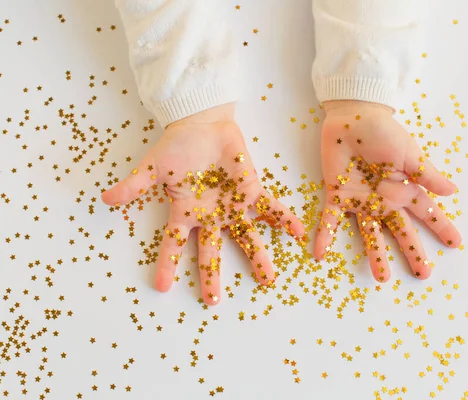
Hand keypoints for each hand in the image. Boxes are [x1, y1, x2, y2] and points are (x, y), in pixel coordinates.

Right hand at [101, 104, 304, 304]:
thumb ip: (134, 184)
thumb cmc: (177, 145)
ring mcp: (233, 205)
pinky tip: (298, 234)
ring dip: (258, 256)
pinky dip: (284, 219)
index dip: (167, 263)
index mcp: (185, 211)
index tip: (161, 288)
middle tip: (213, 302)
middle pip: (211, 250)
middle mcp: (210, 215)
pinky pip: (271, 207)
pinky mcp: (252, 189)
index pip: (174, 243)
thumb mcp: (153, 166)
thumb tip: (106, 198)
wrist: (202, 124)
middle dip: (212, 275)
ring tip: (269, 279)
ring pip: (246, 236)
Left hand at [315, 100, 460, 281]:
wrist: (353, 117)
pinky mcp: (337, 195)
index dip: (441, 227)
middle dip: (412, 252)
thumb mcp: (409, 153)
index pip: (426, 212)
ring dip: (375, 255)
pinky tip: (320, 254)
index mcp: (403, 188)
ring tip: (382, 278)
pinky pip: (330, 220)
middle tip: (423, 275)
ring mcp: (360, 200)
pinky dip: (325, 236)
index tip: (456, 244)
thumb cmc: (383, 132)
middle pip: (401, 231)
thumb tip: (453, 192)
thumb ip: (427, 174)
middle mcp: (384, 200)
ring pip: (369, 233)